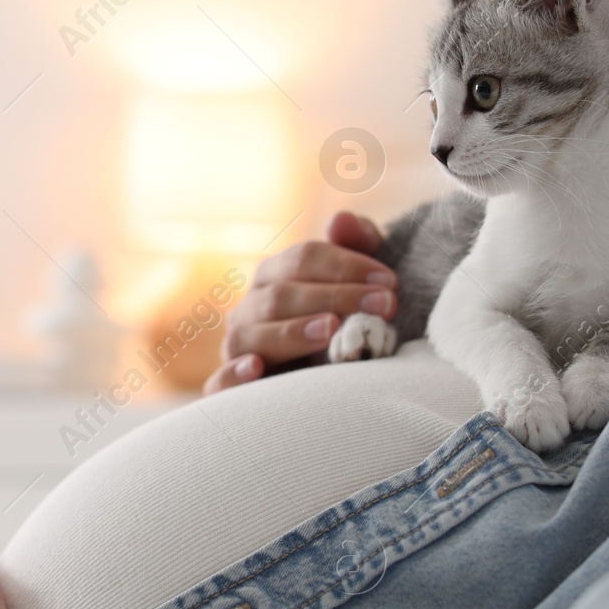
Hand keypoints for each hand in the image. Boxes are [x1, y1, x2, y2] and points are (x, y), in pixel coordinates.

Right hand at [204, 211, 395, 394]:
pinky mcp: (229, 387)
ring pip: (250, 336)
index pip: (304, 259)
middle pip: (281, 295)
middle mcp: (250, 308)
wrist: (324, 377)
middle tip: (383, 307)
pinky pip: (219, 381)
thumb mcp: (357, 280)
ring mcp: (237, 347)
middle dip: (334, 297)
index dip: (347, 266)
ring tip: (331, 330)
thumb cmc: (343, 321)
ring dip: (291, 332)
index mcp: (274, 276)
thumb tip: (339, 220)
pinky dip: (233, 374)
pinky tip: (257, 368)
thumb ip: (357, 243)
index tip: (390, 283)